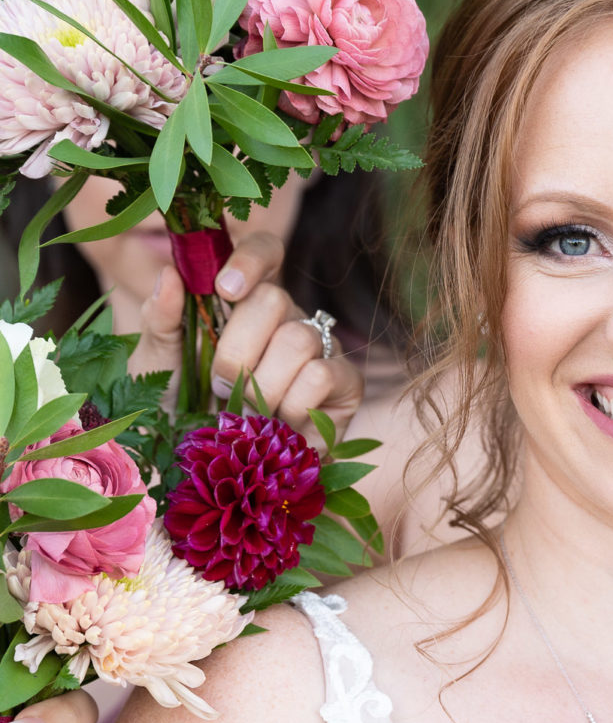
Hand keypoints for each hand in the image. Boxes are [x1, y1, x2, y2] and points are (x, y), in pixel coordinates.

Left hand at [129, 231, 364, 444]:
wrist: (216, 470)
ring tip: (249, 414)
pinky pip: (323, 375)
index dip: (250, 260)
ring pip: (298, 339)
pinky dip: (294, 404)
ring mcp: (321, 348)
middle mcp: (287, 317)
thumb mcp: (157, 366)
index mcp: (244, 301)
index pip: (264, 252)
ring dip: (263, 386)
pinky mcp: (346, 385)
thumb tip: (170, 274)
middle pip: (275, 299)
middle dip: (238, 350)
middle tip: (221, 387)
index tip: (224, 289)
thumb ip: (161, 319)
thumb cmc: (184, 412)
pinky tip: (281, 424)